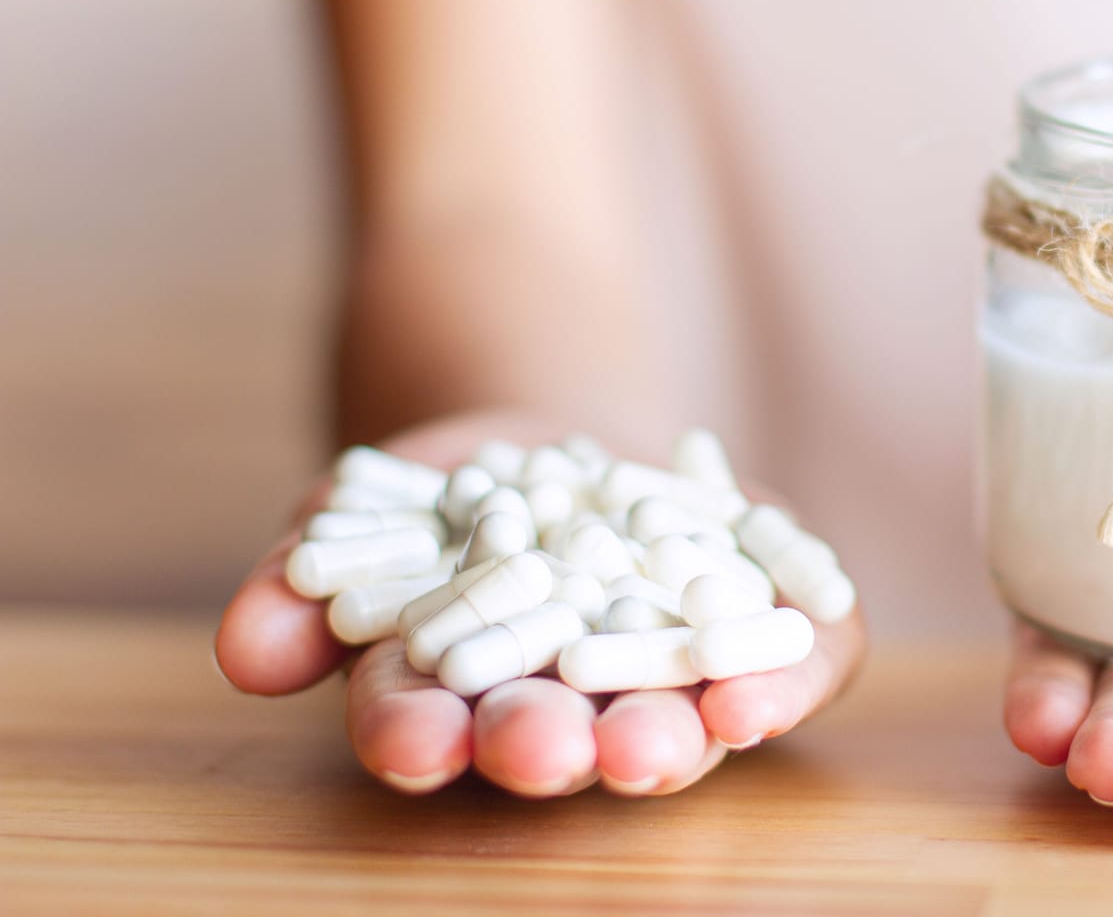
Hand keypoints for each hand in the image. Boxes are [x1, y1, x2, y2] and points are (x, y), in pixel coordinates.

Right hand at [214, 411, 866, 796]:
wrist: (565, 441)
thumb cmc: (451, 496)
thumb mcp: (368, 509)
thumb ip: (306, 577)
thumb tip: (246, 645)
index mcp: (458, 697)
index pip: (425, 728)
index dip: (418, 737)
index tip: (414, 738)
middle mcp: (569, 708)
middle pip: (556, 744)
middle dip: (551, 750)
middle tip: (550, 749)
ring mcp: (674, 674)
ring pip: (674, 723)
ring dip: (667, 737)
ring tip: (660, 739)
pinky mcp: (764, 625)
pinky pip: (788, 667)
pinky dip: (786, 682)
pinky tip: (765, 693)